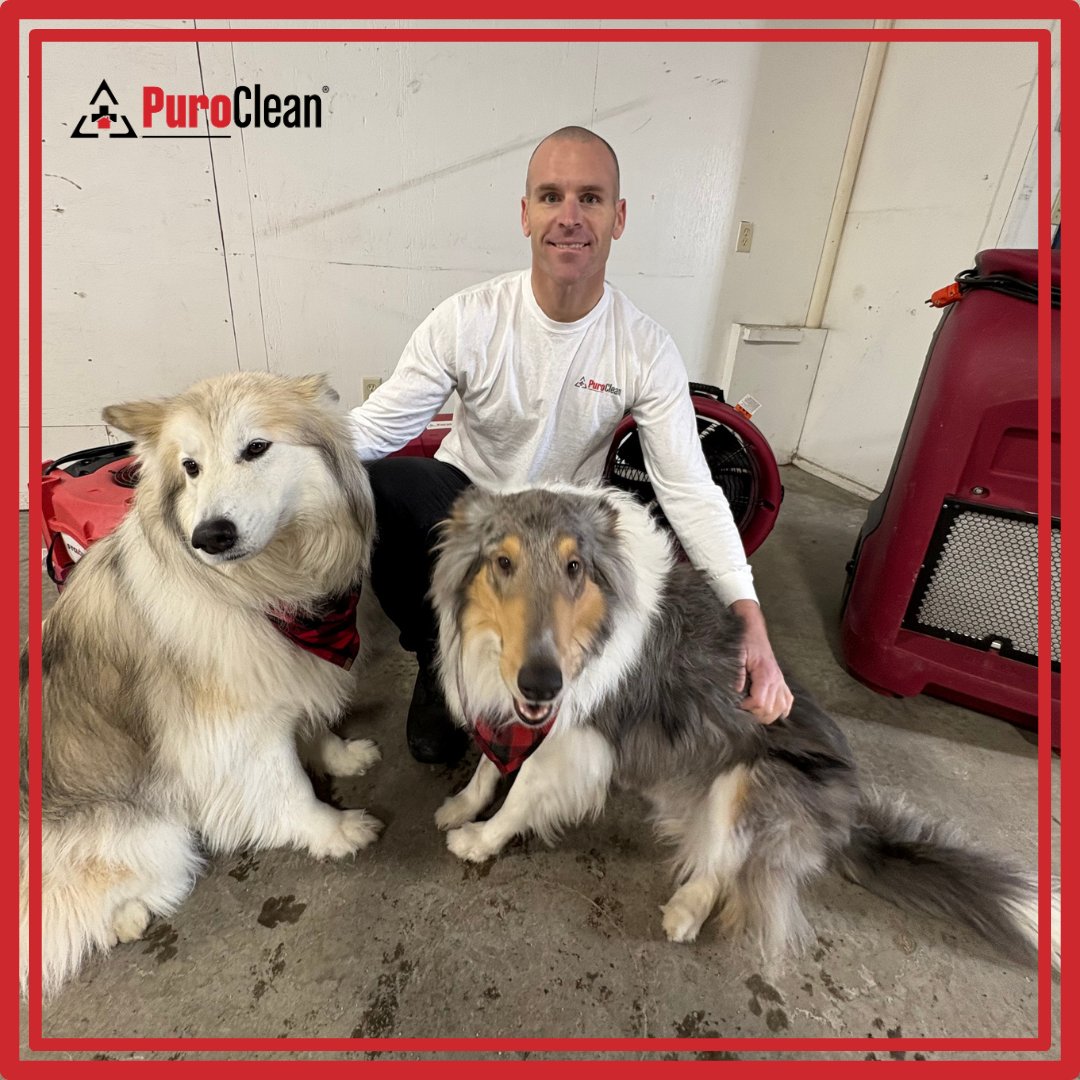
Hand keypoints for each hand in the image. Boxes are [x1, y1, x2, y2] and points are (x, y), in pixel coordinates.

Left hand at [730, 600, 792, 724]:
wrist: (753, 630)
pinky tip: (772, 710)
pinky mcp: (781, 681)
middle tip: (743, 707)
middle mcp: (776, 680)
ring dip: (767, 714)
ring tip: (753, 709)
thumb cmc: (744, 641)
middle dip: (755, 714)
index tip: (737, 703)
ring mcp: (781, 681)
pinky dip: (781, 710)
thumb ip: (737, 674)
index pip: (760, 703)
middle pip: (770, 710)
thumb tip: (736, 692)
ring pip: (781, 709)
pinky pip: (788, 701)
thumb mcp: (737, 655)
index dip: (746, 707)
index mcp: (765, 674)